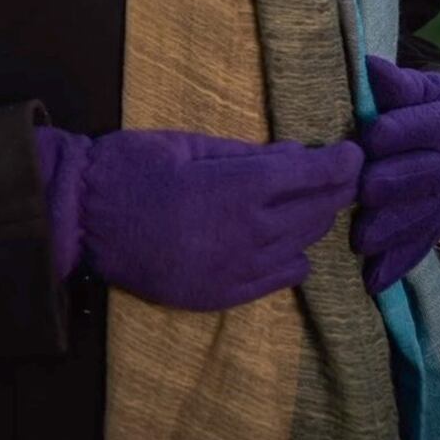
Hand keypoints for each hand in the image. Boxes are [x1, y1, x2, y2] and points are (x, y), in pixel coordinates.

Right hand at [36, 126, 362, 310]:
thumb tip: (297, 157)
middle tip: (333, 172)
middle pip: (318, 212)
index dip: (345, 163)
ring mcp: (239, 270)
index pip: (318, 177)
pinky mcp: (223, 296)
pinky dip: (290, 255)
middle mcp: (252, 233)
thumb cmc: (135, 166)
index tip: (355, 152)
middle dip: (332, 189)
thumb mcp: (194, 143)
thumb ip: (250, 154)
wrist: (84, 218)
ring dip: (310, 221)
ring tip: (303, 202)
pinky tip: (278, 239)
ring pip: (304, 245)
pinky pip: (281, 277)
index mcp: (245, 187)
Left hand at [352, 56, 439, 293]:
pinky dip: (396, 265)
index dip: (395, 133)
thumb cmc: (423, 105)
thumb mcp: (418, 87)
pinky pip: (419, 247)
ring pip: (420, 217)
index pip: (423, 127)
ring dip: (391, 230)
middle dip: (392, 184)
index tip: (370, 137)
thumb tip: (371, 67)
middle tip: (363, 191)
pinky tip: (372, 281)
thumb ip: (395, 84)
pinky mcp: (434, 226)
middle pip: (422, 176)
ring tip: (359, 239)